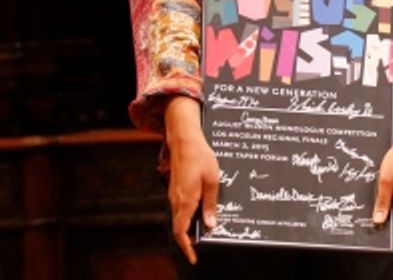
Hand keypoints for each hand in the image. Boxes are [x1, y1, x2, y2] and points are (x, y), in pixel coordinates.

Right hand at [164, 96, 219, 264]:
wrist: (185, 140)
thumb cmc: (200, 157)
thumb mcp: (213, 180)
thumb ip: (211, 204)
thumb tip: (210, 224)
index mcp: (186, 200)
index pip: (181, 231)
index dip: (186, 246)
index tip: (193, 257)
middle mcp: (176, 200)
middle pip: (179, 227)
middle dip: (188, 240)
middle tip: (199, 248)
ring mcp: (174, 194)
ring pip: (180, 217)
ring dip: (189, 227)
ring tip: (204, 231)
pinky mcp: (176, 188)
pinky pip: (181, 207)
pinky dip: (188, 215)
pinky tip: (201, 212)